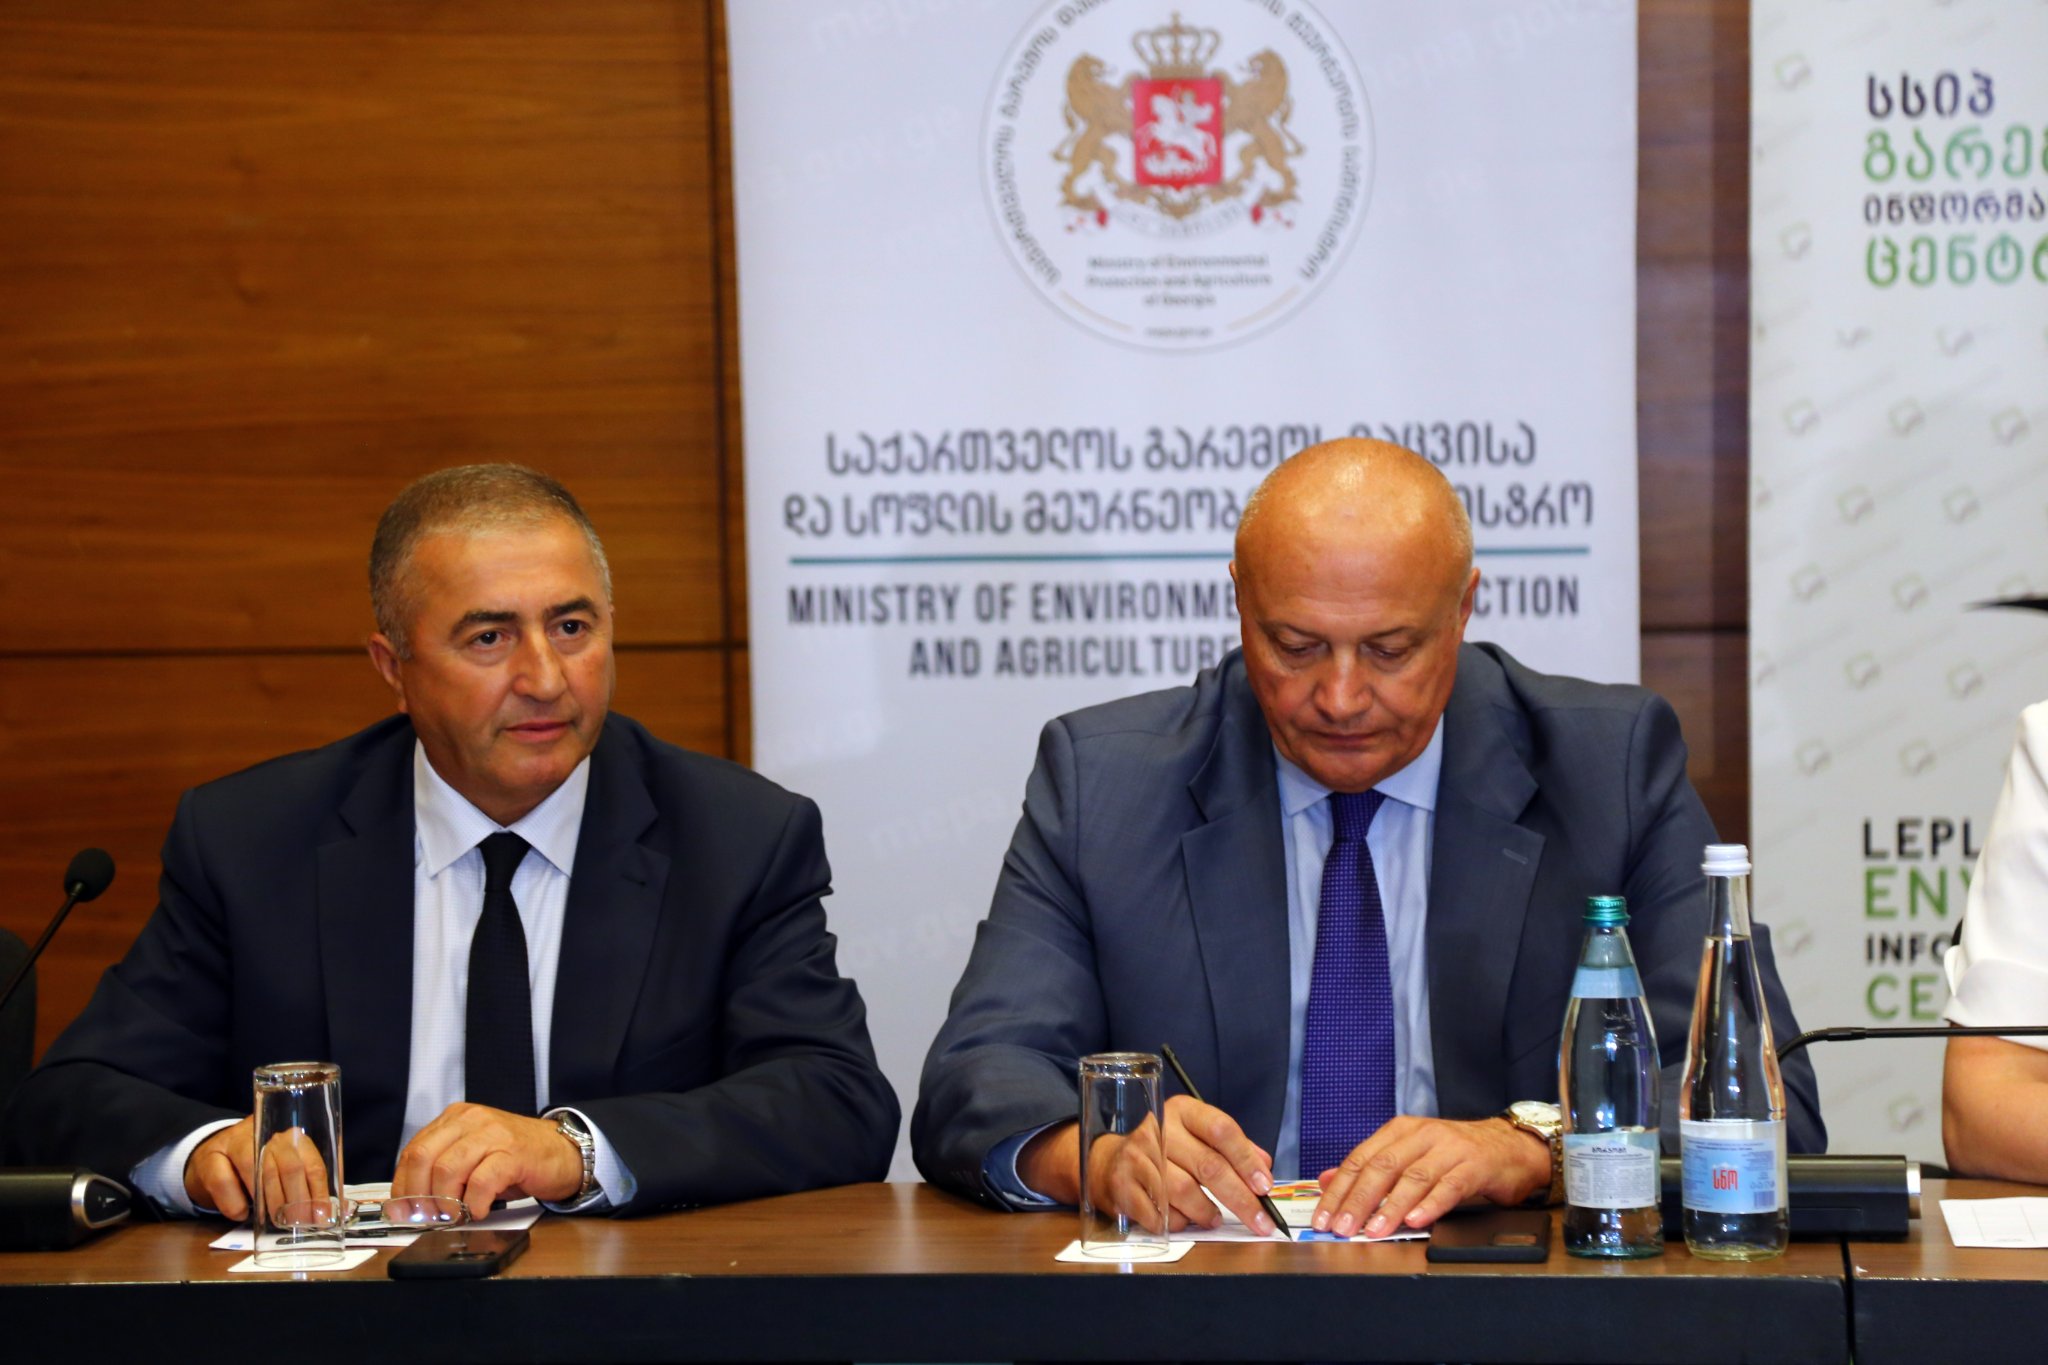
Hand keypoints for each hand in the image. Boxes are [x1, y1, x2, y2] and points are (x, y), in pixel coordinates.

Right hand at [183, 1116, 335, 1223]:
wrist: (210, 1157)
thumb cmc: (255, 1168)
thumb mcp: (280, 1170)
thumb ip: (301, 1185)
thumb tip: (322, 1213)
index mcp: (290, 1137)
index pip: (311, 1164)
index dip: (318, 1193)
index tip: (320, 1216)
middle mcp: (266, 1134)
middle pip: (288, 1166)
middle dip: (296, 1200)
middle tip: (298, 1223)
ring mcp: (235, 1143)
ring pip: (257, 1169)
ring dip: (269, 1200)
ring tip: (275, 1220)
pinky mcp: (211, 1159)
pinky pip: (225, 1183)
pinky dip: (235, 1204)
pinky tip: (242, 1214)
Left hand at [391, 1103, 583, 1216]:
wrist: (564, 1153)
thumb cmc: (516, 1160)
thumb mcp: (473, 1158)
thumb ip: (442, 1171)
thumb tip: (409, 1205)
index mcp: (455, 1119)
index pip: (413, 1151)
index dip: (403, 1187)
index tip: (404, 1213)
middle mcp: (471, 1120)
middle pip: (423, 1157)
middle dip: (419, 1196)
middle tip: (428, 1219)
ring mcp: (493, 1133)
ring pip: (447, 1169)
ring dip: (446, 1202)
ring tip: (456, 1216)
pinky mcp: (513, 1152)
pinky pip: (481, 1181)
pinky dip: (474, 1203)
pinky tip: (479, 1210)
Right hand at [1018, 1095, 1277, 1234]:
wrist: (1107, 1161)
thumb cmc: (1163, 1149)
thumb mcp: (1195, 1135)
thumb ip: (1230, 1148)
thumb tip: (1265, 1166)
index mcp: (1182, 1111)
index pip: (1221, 1129)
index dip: (1246, 1159)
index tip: (1266, 1186)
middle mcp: (1158, 1129)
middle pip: (1208, 1166)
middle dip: (1240, 1199)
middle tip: (1260, 1221)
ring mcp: (1137, 1157)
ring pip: (1184, 1192)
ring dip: (1206, 1212)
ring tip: (1214, 1218)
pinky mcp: (1122, 1185)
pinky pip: (1160, 1213)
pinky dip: (1178, 1222)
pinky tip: (1183, 1220)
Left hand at [1311, 1116, 1549, 1237]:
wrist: (1510, 1147)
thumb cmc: (1456, 1155)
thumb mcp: (1410, 1156)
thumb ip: (1370, 1168)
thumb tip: (1325, 1180)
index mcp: (1400, 1131)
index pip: (1360, 1159)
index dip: (1339, 1189)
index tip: (1323, 1217)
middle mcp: (1422, 1135)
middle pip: (1382, 1167)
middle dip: (1358, 1200)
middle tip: (1343, 1228)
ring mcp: (1449, 1149)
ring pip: (1413, 1177)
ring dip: (1391, 1206)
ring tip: (1374, 1229)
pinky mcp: (1475, 1166)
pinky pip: (1449, 1186)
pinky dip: (1430, 1204)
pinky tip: (1416, 1221)